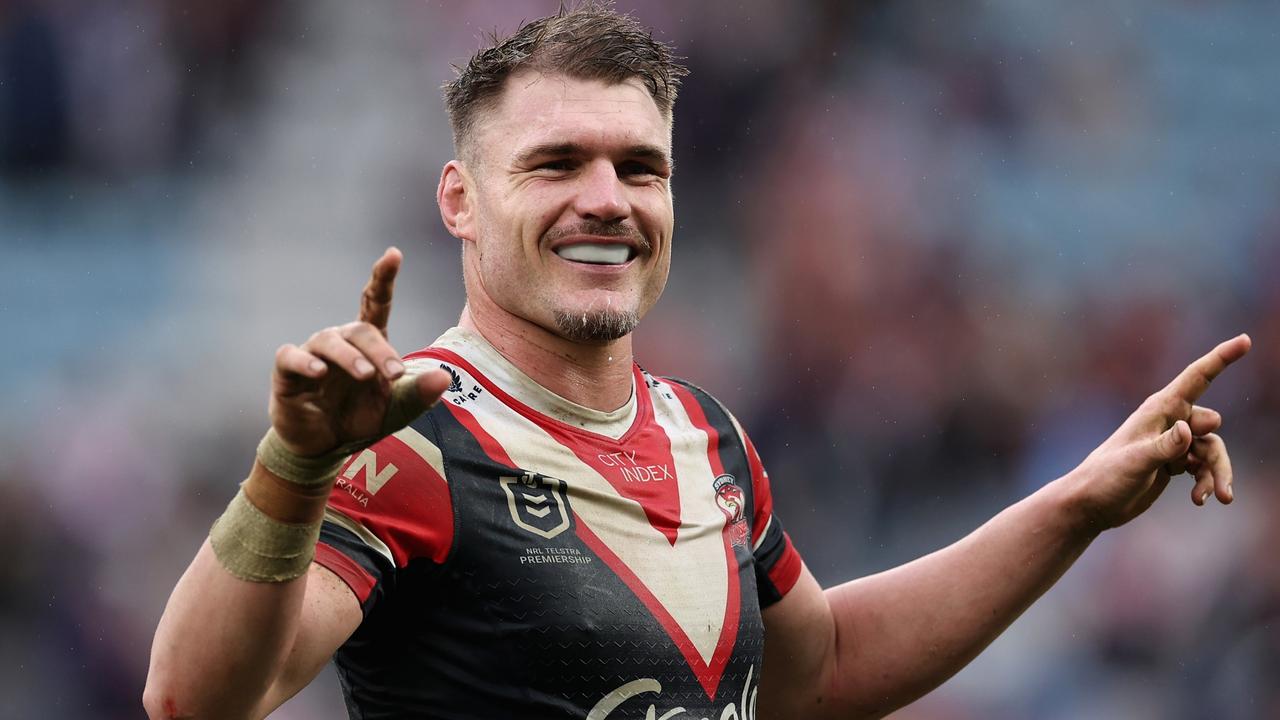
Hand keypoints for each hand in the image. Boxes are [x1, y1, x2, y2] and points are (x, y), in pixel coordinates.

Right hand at [268, 248, 449, 457]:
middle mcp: (341, 341)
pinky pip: (291, 357)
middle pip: (360, 330)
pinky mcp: (287, 372)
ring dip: (350, 357)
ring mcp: (312, 354)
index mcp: (369, 344)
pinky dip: (305, 362)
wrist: (325, 447)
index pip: (375, 303)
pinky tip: (319, 371)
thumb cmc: (361, 418)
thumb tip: (444, 377)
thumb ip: (418, 394)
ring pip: (329, 340)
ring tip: (365, 375)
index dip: (383, 278)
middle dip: (380, 350)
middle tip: (396, 374)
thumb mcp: (395, 410)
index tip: (393, 254)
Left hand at [1070, 334, 1251, 530]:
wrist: (1090, 505)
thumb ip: (1164, 446)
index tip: (1245, 340)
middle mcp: (1168, 421)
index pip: (1196, 378)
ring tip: (1219, 498)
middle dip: (1218, 455)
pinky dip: (1207, 482)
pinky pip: (1203, 466)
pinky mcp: (1173, 462)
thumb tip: (1190, 428)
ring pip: (1211, 450)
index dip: (1221, 358)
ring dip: (1217, 474)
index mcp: (1158, 410)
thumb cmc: (1105, 479)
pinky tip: (1199, 500)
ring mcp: (1171, 442)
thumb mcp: (1136, 463)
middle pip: (1211, 425)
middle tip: (1219, 485)